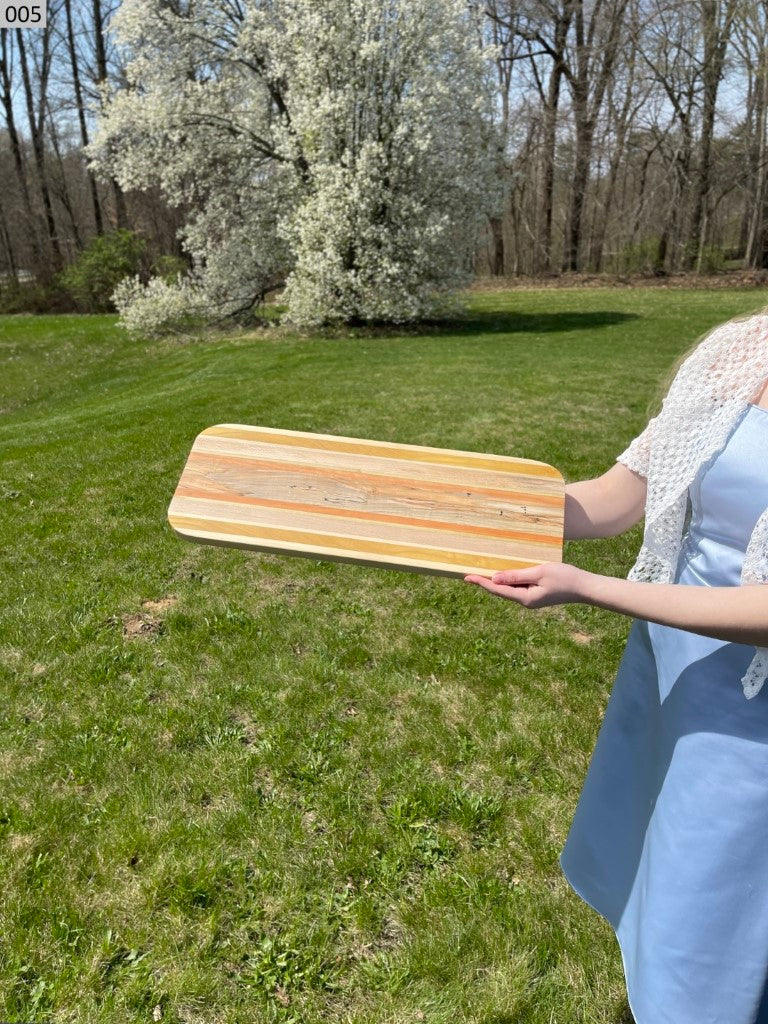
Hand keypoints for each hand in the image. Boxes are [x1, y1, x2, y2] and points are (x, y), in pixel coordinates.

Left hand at [464, 562, 591, 608]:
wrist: (585, 587)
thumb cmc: (564, 578)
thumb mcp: (539, 573)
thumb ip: (516, 575)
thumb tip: (495, 579)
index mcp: (525, 598)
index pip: (498, 590)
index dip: (481, 582)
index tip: (466, 576)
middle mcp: (526, 601)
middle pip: (501, 591)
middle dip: (485, 582)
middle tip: (469, 574)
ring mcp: (532, 599)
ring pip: (509, 590)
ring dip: (496, 581)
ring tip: (482, 573)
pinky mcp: (537, 595)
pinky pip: (518, 587)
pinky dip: (509, 580)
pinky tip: (504, 574)